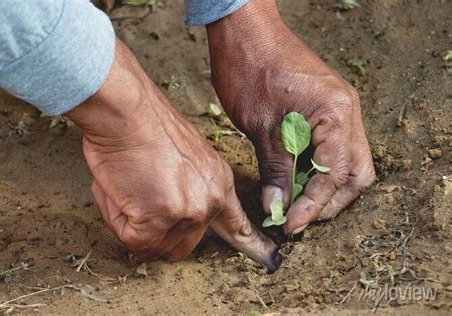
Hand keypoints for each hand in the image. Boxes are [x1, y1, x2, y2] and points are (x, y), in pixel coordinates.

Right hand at [66, 40, 280, 270]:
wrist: (128, 110)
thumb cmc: (147, 126)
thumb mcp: (186, 159)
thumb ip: (187, 190)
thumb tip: (167, 217)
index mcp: (219, 184)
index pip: (239, 224)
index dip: (252, 245)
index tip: (270, 260)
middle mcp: (208, 202)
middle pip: (183, 246)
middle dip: (158, 233)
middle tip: (138, 203)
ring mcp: (185, 212)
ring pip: (152, 245)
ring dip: (132, 223)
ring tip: (126, 186)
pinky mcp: (158, 219)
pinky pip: (130, 238)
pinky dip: (116, 218)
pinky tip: (118, 190)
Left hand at [206, 0, 374, 233]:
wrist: (245, 31)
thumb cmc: (250, 69)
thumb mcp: (261, 126)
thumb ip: (275, 169)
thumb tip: (277, 207)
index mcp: (336, 114)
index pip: (334, 176)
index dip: (313, 206)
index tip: (290, 226)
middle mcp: (346, 113)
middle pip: (355, 174)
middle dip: (328, 202)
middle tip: (298, 218)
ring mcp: (339, 110)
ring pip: (347, 163)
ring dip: (324, 188)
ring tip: (295, 204)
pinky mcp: (325, 110)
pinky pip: (331, 149)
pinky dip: (315, 169)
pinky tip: (293, 180)